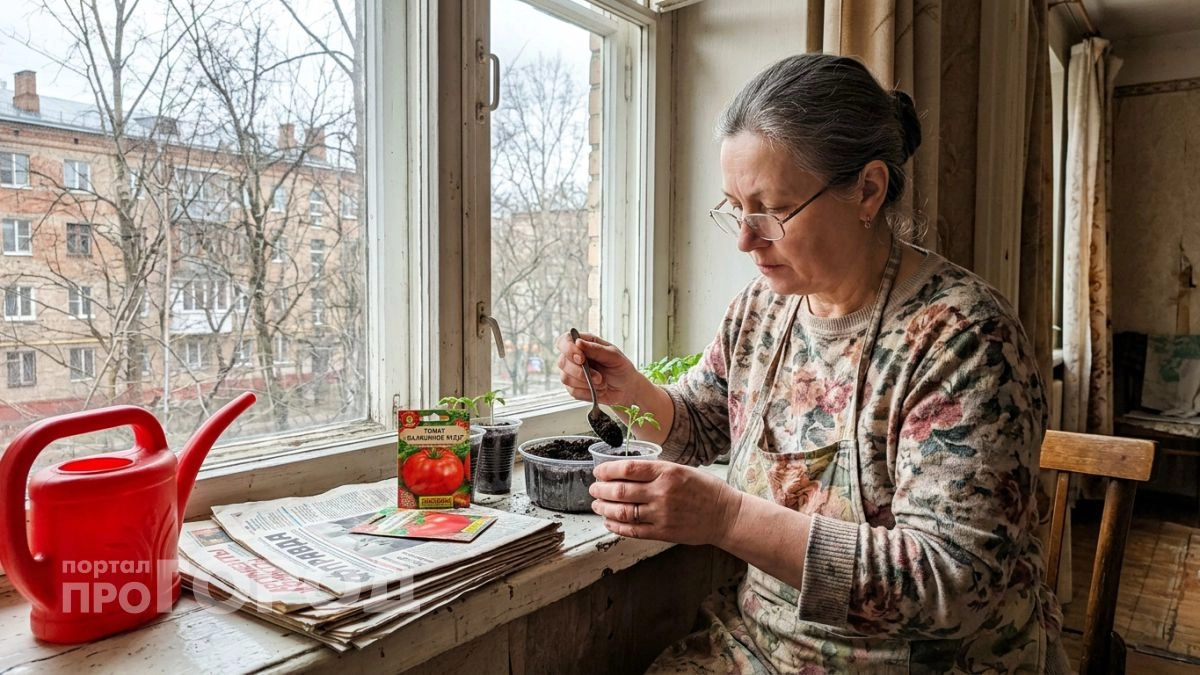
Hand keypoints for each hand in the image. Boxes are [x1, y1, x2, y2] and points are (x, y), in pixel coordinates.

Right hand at [555, 331, 644, 405]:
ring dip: (586, 383)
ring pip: (566, 378)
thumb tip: (578, 342)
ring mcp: (572, 373)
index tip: (581, 358)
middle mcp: (574, 357)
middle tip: (599, 377)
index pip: (564, 341)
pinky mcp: (574, 388)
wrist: (626, 388)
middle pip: (562, 362)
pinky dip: (588, 392)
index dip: (568, 349)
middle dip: (580, 372)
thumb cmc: (621, 368)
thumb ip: (596, 349)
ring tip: (602, 383)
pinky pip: (573, 392)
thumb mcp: (613, 356)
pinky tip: (598, 390)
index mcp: (583, 344)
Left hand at [588, 460, 742, 544]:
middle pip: (620, 490)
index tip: (599, 471)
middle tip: (593, 488)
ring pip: (623, 511)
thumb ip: (656, 471)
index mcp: (667, 472)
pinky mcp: (663, 532)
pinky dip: (616, 526)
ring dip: (605, 508)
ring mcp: (662, 514)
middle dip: (601, 489)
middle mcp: (662, 492)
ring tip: (597, 505)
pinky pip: (632, 530)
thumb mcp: (683, 469)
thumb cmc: (706, 490)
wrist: (725, 515)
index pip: (628, 468)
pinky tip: (609, 522)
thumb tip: (627, 471)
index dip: (608, 470)